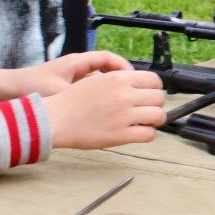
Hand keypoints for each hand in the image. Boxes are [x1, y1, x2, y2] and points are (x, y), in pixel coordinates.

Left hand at [0, 50, 133, 99]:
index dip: (123, 67)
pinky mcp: (62, 90)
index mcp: (76, 62)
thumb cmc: (28, 86)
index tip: (133, 79)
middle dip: (120, 80)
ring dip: (107, 91)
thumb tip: (103, 104)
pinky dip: (94, 99)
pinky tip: (97, 113)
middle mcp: (74, 68)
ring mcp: (68, 79)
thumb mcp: (58, 91)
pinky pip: (85, 92)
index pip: (108, 59)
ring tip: (118, 104)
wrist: (4, 89)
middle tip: (132, 92)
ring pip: (96, 82)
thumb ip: (81, 95)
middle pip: (105, 69)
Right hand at [45, 69, 165, 148]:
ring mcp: (123, 115)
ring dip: (155, 120)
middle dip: (156, 104)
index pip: (154, 80)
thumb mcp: (96, 80)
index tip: (150, 94)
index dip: (154, 88)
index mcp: (118, 79)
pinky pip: (148, 134)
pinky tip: (138, 133)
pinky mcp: (120, 135)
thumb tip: (138, 85)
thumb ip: (118, 81)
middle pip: (159, 98)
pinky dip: (147, 134)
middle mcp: (124, 95)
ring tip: (145, 122)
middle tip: (147, 109)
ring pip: (158, 116)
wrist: (55, 119)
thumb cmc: (71, 101)